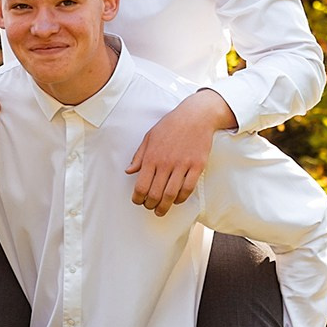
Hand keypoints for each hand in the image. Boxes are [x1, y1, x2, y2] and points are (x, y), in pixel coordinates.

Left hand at [124, 89, 237, 214]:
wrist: (196, 116)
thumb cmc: (171, 125)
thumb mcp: (149, 137)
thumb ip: (138, 156)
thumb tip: (129, 171)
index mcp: (151, 157)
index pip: (141, 186)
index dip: (138, 198)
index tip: (138, 201)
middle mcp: (166, 163)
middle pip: (155, 194)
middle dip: (150, 205)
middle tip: (150, 208)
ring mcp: (182, 165)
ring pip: (171, 194)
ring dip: (165, 207)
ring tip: (161, 210)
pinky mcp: (197, 166)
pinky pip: (188, 188)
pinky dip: (181, 198)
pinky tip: (177, 199)